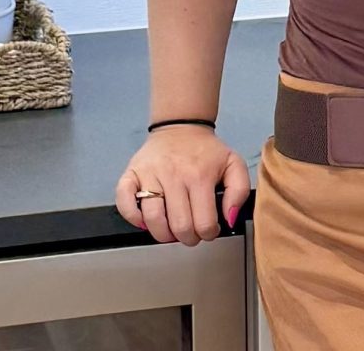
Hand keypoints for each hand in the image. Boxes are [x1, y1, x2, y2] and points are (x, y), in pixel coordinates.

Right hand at [114, 126, 251, 245]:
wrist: (181, 126)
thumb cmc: (206, 151)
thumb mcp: (233, 163)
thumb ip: (239, 191)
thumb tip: (230, 219)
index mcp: (200, 176)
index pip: (204, 222)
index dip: (209, 234)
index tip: (209, 230)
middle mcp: (174, 175)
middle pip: (178, 226)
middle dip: (187, 238)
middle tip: (191, 233)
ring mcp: (150, 175)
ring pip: (152, 219)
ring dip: (163, 234)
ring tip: (171, 231)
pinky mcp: (131, 174)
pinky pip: (124, 202)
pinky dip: (133, 218)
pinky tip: (145, 220)